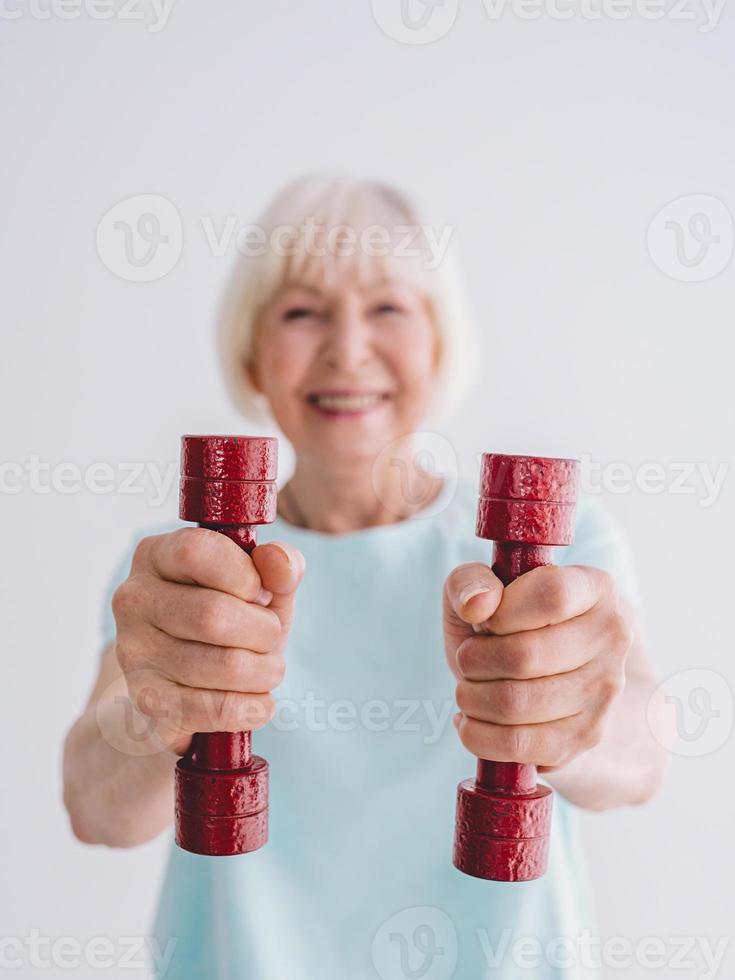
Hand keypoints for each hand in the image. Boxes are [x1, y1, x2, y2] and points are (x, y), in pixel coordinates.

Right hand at [111, 528, 304, 755]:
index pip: (197, 551)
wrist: (187, 689)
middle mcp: (133, 599)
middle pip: (214, 615)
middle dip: (265, 631)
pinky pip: (218, 709)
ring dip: (266, 672)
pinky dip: (253, 707)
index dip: (244, 575)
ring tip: (266, 669)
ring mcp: (133, 653)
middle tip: (270, 638)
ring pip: (226, 666)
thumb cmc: (231, 625)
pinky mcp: (147, 701)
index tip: (261, 593)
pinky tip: (254, 701)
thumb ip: (279, 566)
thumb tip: (280, 560)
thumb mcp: (260, 589)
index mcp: (156, 556)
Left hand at [443, 563, 633, 771]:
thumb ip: (469, 581)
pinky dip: (477, 734)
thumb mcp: (481, 589)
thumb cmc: (507, 627)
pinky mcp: (585, 737)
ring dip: (472, 697)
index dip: (502, 612)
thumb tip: (477, 605)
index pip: (551, 594)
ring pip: (515, 703)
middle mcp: (611, 638)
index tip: (484, 621)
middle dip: (474, 660)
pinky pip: (518, 744)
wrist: (543, 682)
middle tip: (467, 659)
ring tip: (468, 688)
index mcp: (594, 588)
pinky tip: (472, 720)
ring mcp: (603, 692)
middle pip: (525, 655)